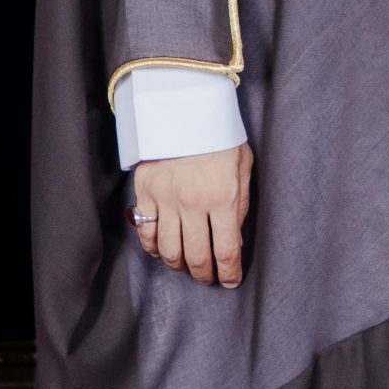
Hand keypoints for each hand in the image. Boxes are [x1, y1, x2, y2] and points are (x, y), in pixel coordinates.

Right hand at [132, 144, 253, 286]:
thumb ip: (241, 202)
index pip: (227, 250)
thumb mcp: (243, 164)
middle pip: (196, 257)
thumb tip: (234, 235)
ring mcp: (166, 199)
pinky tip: (162, 250)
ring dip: (179, 265)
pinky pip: (146, 233)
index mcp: (224, 198)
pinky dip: (153, 248)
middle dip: (204, 275)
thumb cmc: (219, 135)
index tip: (231, 281)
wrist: (182, 107)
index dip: (229, 272)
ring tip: (186, 266)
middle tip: (208, 278)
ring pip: (169, 250)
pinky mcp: (145, 192)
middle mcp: (194, 204)